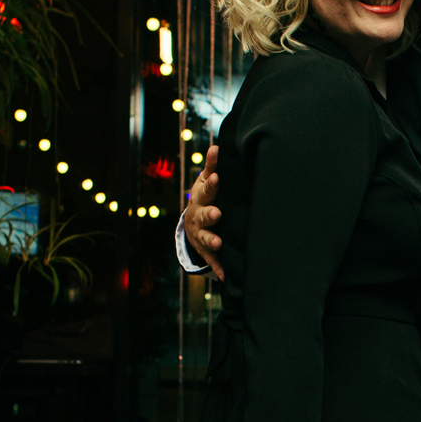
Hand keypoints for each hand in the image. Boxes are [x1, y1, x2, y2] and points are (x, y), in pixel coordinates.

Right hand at [182, 141, 224, 281]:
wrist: (195, 224)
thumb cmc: (208, 197)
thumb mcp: (208, 182)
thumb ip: (213, 167)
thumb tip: (218, 146)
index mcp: (201, 197)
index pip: (207, 188)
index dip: (212, 184)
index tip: (219, 178)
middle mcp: (199, 216)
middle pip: (204, 214)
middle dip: (210, 214)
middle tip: (218, 213)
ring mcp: (202, 234)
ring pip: (206, 238)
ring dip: (212, 241)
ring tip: (219, 243)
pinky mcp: (207, 251)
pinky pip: (213, 261)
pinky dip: (219, 268)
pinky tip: (225, 275)